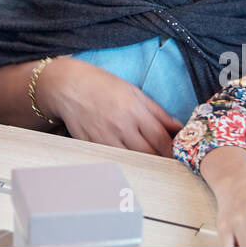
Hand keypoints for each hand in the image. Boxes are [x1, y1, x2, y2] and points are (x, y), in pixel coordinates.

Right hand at [38, 58, 183, 154]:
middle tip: (166, 160)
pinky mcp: (92, 146)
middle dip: (160, 158)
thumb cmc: (101, 84)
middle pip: (149, 153)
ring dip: (143, 162)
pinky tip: (127, 159)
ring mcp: (105, 138)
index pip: (161, 138)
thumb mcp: (133, 91)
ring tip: (148, 160)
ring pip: (132, 160)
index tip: (178, 153)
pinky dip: (122, 162)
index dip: (172, 149)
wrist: (67, 85)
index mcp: (134, 110)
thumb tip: (177, 126)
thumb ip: (157, 111)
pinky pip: (112, 160)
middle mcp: (121, 126)